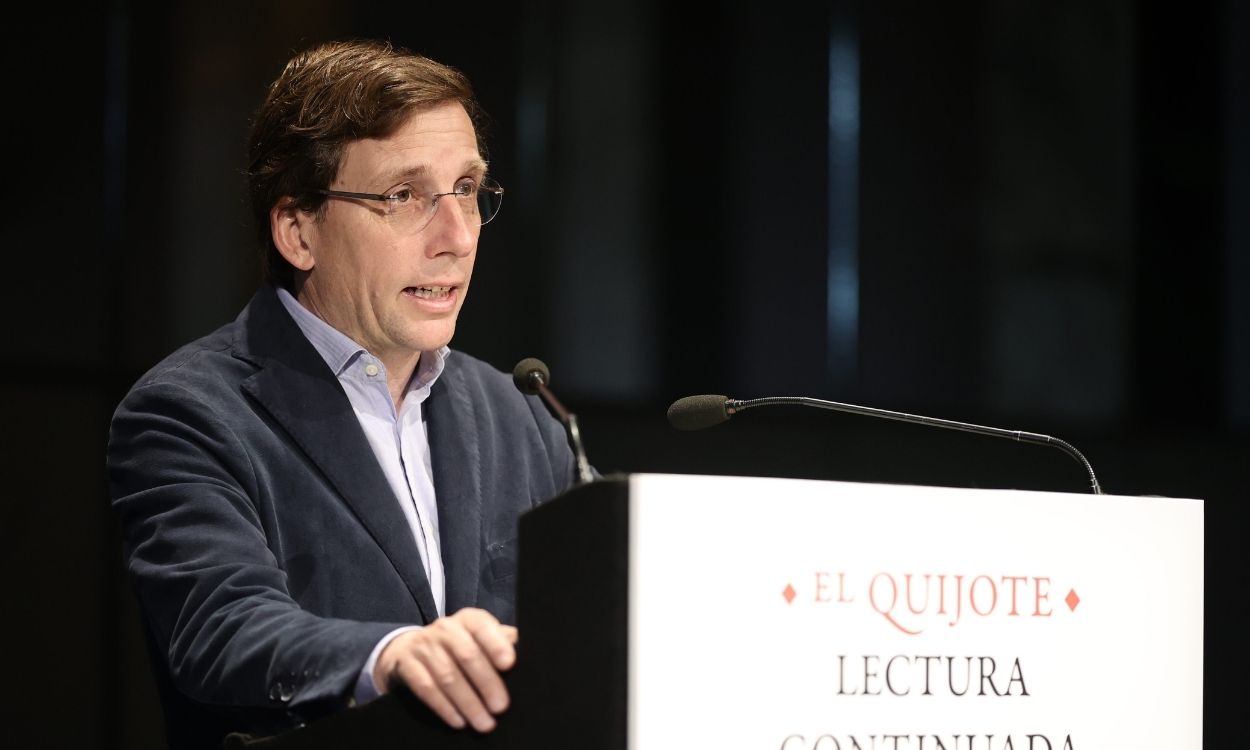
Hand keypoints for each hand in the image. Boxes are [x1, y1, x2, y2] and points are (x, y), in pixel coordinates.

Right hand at [373, 608, 517, 731]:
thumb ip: (502, 642)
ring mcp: (424, 645)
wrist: (408, 649)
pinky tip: (459, 721)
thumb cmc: (458, 645)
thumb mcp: (479, 638)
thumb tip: (530, 652)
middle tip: (500, 707)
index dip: (496, 644)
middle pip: (467, 655)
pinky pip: (426, 688)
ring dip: (467, 702)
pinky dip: (444, 707)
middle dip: (486, 683)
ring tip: (484, 723)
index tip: (509, 664)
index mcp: (468, 619)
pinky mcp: (407, 664)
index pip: (483, 627)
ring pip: (447, 676)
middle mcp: (445, 628)